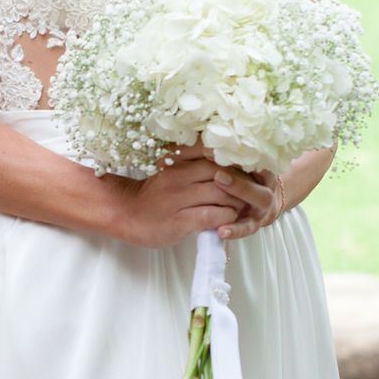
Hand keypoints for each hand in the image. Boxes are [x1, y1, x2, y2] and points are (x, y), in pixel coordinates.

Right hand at [110, 147, 279, 248]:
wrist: (126, 215)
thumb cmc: (152, 196)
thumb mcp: (171, 173)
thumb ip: (194, 167)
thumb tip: (226, 166)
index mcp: (180, 163)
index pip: (216, 156)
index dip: (237, 163)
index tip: (249, 171)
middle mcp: (181, 177)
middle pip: (223, 174)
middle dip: (242, 184)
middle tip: (252, 192)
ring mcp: (180, 199)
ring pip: (221, 194)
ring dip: (237, 203)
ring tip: (242, 208)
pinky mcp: (180, 221)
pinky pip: (212, 216)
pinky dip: (226, 218)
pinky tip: (228, 221)